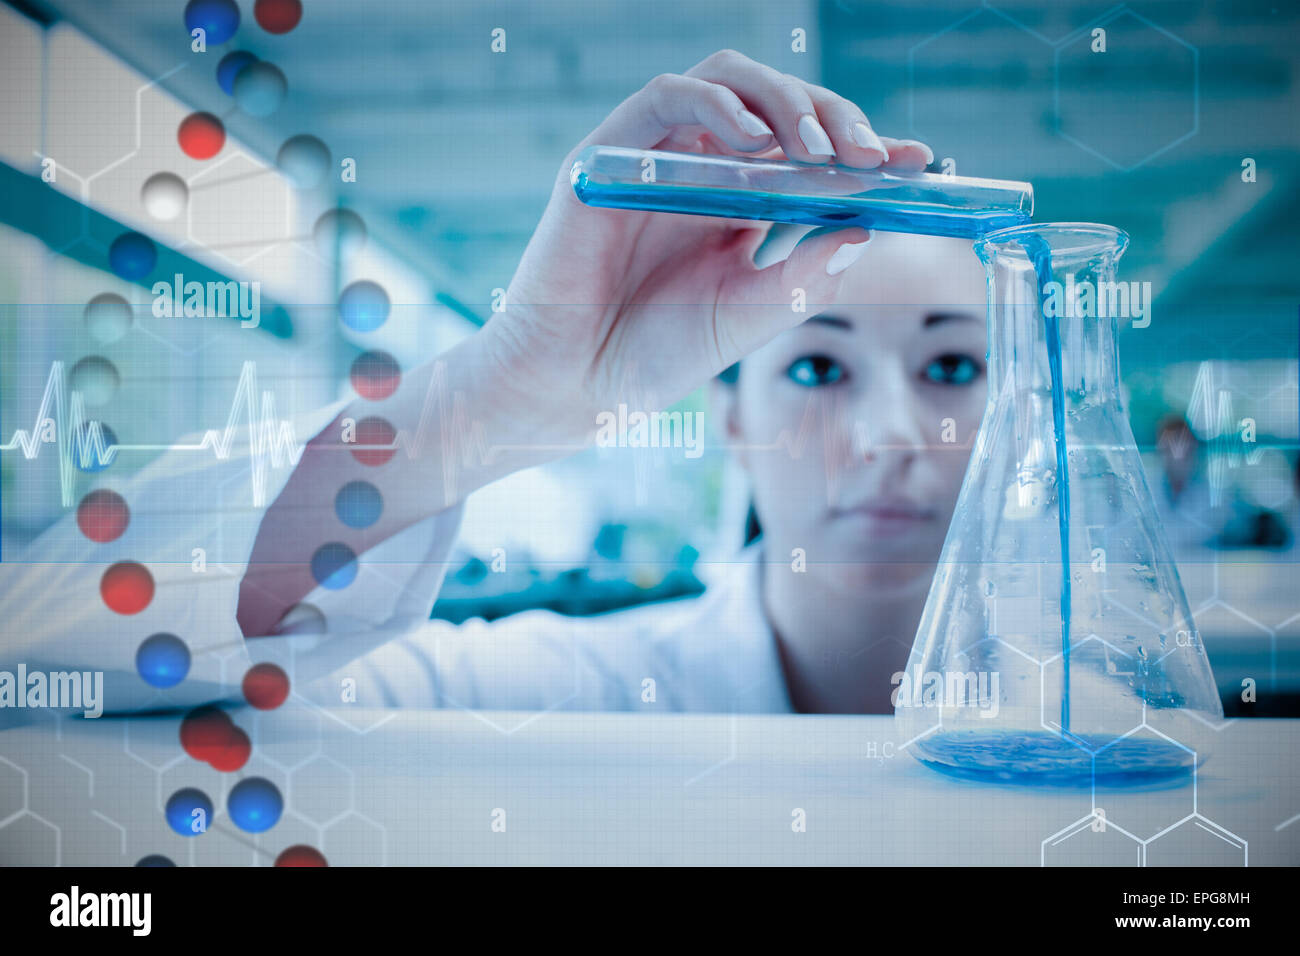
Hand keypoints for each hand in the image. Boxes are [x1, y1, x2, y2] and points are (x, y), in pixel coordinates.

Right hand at [471, 48, 931, 447]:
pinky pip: (667, 98)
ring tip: (820, 149)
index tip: (918, 163)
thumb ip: (804, 274)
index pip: (810, 154)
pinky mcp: (611, 154)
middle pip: (778, 104)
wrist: (575, 386)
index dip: (864, 149)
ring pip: (729, 84)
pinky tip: (755, 143)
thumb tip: (866, 228)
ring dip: (784, 103)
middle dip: (834, 119)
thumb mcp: (749, 315)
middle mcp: (701, 170)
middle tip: (873, 157)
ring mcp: (657, 157)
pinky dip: (718, 109)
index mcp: (737, 205)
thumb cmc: (653, 355)